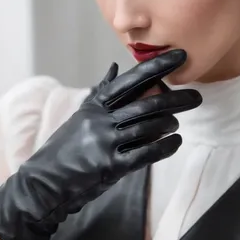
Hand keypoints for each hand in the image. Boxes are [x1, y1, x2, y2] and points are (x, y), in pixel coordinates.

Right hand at [0, 49, 200, 239]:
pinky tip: (175, 142)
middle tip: (196, 97)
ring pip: (149, 127)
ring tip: (177, 124)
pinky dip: (165, 147)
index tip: (180, 56)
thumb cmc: (64, 149)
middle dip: (176, 99)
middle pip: (146, 103)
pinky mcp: (110, 166)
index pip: (131, 80)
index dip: (157, 67)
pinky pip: (146, 154)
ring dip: (169, 124)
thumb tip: (114, 67)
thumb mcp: (80, 115)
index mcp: (96, 104)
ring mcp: (105, 142)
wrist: (43, 183)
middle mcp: (101, 120)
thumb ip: (100, 92)